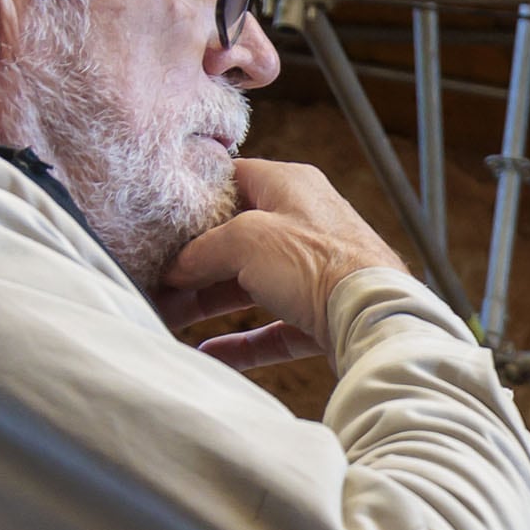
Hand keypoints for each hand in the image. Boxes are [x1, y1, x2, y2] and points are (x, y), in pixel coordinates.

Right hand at [158, 157, 413, 367]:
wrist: (373, 318)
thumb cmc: (318, 263)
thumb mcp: (246, 239)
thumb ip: (203, 249)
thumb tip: (175, 266)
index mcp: (291, 186)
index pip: (234, 178)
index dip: (197, 196)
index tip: (163, 219)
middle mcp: (305, 223)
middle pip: (237, 238)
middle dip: (195, 261)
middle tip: (155, 277)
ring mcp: (315, 271)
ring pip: (251, 284)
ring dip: (210, 301)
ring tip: (167, 314)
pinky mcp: (323, 314)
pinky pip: (274, 328)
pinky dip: (243, 341)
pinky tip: (209, 351)